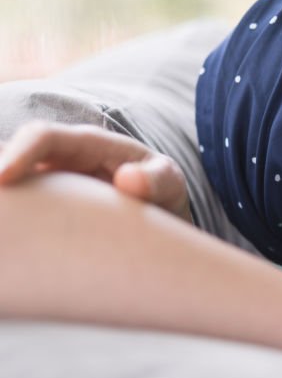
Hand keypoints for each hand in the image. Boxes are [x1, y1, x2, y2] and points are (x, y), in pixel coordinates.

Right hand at [0, 122, 191, 221]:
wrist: (159, 214)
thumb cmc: (161, 191)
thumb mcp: (169, 183)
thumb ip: (158, 179)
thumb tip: (128, 180)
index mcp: (88, 144)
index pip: (43, 137)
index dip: (19, 152)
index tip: (1, 178)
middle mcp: (58, 159)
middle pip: (8, 156)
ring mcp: (45, 182)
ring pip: (8, 187)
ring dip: (0, 202)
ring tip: (0, 227)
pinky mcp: (40, 206)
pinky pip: (15, 209)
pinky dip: (7, 219)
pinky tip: (8, 241)